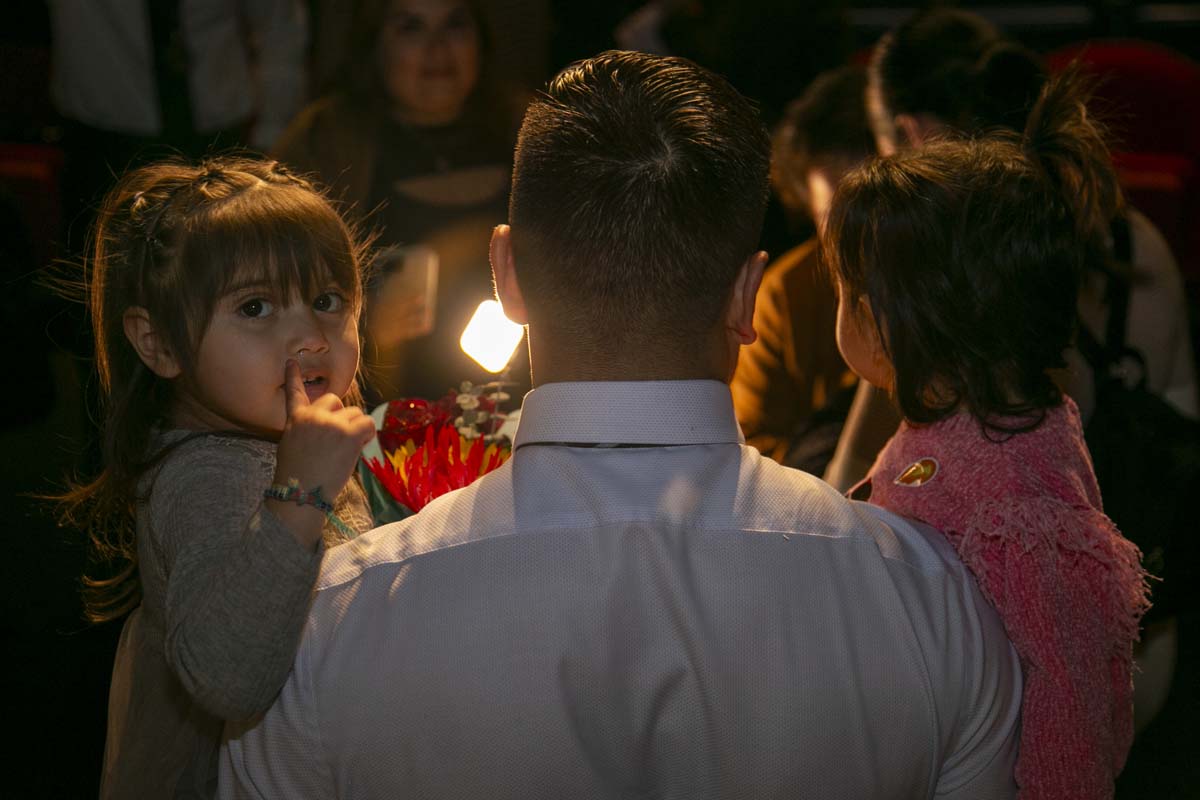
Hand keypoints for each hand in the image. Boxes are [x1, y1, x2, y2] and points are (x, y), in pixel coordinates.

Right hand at [268, 360, 375, 547]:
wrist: (301, 493)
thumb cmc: (297, 476)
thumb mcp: (292, 445)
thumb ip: (307, 429)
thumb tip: (329, 427)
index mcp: (296, 419)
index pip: (294, 393)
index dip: (293, 376)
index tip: (292, 362)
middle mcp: (313, 416)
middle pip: (335, 400)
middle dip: (340, 416)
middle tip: (337, 440)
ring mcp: (331, 423)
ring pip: (355, 413)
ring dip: (355, 428)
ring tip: (345, 450)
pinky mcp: (348, 434)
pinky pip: (367, 423)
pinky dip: (368, 434)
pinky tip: (360, 446)